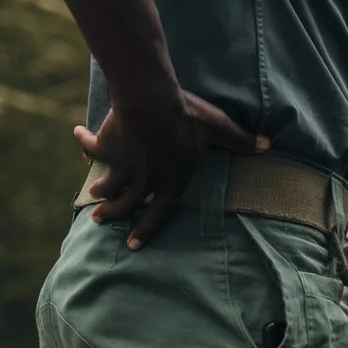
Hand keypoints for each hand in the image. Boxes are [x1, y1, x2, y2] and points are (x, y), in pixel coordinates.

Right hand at [74, 85, 264, 248]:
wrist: (151, 102)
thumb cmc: (189, 117)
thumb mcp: (218, 128)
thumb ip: (240, 141)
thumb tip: (268, 145)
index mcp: (172, 181)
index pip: (159, 214)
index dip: (146, 230)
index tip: (133, 245)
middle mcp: (145, 180)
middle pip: (126, 204)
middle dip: (113, 213)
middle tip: (100, 219)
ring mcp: (122, 166)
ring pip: (107, 185)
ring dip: (100, 190)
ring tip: (93, 193)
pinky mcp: (106, 148)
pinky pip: (92, 148)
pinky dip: (85, 142)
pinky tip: (80, 135)